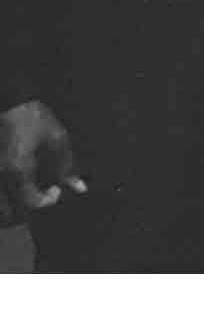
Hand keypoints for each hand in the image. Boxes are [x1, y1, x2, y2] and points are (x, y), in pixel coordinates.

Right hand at [0, 100, 86, 226]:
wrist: (8, 103)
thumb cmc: (32, 119)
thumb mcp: (56, 138)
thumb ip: (67, 165)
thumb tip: (79, 189)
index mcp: (18, 171)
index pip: (31, 204)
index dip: (47, 202)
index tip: (56, 191)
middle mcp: (0, 178)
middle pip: (7, 215)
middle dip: (23, 216)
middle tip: (37, 201)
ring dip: (10, 213)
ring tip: (24, 201)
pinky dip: (4, 202)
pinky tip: (13, 193)